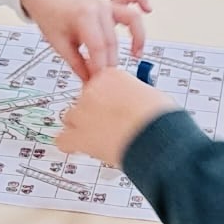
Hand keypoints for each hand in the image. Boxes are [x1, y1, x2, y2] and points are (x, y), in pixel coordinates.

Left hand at [21, 0, 150, 78]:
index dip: (100, 67)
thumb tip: (92, 83)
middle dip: (111, 63)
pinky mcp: (111, 4)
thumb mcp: (59, 44)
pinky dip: (140, 0)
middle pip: (113, 40)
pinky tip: (148, 9)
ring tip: (136, 55)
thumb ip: (78, 64)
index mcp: (83, 16)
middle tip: (107, 81)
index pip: (98, 47)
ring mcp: (106, 4)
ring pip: (130, 20)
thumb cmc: (52, 19)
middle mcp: (99, 8)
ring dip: (137, 38)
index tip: (99, 84)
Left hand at [56, 66, 176, 166]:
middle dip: (94, 112)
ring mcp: (83, 112)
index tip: (111, 107)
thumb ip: (133, 93)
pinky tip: (80, 148)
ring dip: (81, 127)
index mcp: (110, 76)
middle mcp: (93, 90)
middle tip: (109, 125)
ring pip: (70, 118)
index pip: (98, 83)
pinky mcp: (78, 135)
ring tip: (98, 138)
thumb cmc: (159, 118)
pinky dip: (71, 145)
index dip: (105, 98)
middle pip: (83, 99)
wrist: (158, 138)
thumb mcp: (150, 94)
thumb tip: (135, 101)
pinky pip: (63, 140)